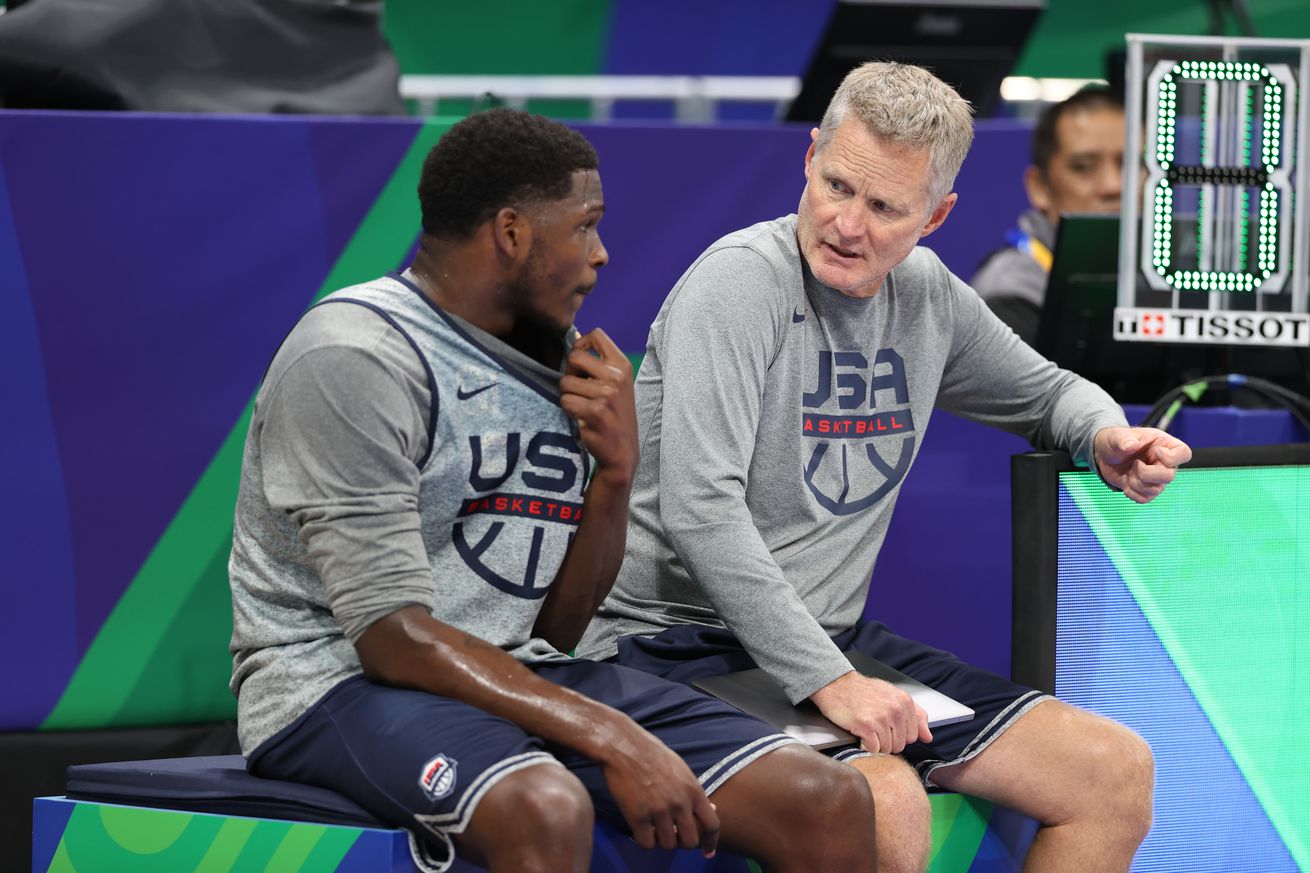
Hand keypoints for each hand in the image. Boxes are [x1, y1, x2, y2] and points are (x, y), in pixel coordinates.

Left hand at [560, 328, 637, 483]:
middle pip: (575, 357)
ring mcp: (606, 394)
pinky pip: (566, 401)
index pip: (596, 334)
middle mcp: (616, 376)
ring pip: (566, 383)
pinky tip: (581, 417)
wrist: (622, 450)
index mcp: (622, 365)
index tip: (581, 363)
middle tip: (579, 389)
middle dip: (570, 374)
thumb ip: (597, 361)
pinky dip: (568, 410)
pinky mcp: (594, 412)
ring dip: (569, 396)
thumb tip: (575, 334)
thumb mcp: (615, 383)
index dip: (581, 345)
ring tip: (583, 406)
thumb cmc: (615, 413)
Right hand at [597, 717, 720, 856]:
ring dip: (663, 842)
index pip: (712, 825)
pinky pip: (647, 844)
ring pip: (669, 845)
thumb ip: (694, 792)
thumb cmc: (653, 755)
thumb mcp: (682, 770)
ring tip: (655, 831)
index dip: (711, 842)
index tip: (707, 851)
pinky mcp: (637, 816)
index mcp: (693, 790)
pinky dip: (645, 841)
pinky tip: (641, 830)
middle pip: (691, 841)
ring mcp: (658, 810)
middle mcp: (680, 803)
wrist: (625, 747)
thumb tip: (710, 809)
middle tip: (674, 836)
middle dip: (683, 842)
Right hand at [810, 671, 931, 754]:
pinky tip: (860, 733)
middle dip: (887, 741)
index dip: (898, 735)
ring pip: (887, 749)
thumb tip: (928, 736)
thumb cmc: (863, 691)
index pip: (912, 736)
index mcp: (905, 702)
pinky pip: (873, 749)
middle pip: (900, 745)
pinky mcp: (866, 727)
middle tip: (874, 727)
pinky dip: (866, 746)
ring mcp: (881, 719)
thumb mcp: (893, 696)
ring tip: (867, 729)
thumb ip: (916, 715)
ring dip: (876, 744)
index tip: (886, 727)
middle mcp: (896, 710)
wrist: (836, 684)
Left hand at [1093, 426, 1192, 503]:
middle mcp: (1164, 463)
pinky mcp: (1146, 489)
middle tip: (1135, 464)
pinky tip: (1126, 482)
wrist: (1105, 456)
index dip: (1171, 457)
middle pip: (1169, 477)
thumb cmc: (1116, 441)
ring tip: (1128, 472)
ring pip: (1155, 490)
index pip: (1184, 454)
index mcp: (1164, 445)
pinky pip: (1144, 499)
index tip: (1155, 451)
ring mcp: (1156, 478)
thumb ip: (1123, 439)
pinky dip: (1131, 493)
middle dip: (1146, 473)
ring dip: (1136, 483)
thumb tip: (1131, 445)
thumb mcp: (1116, 436)